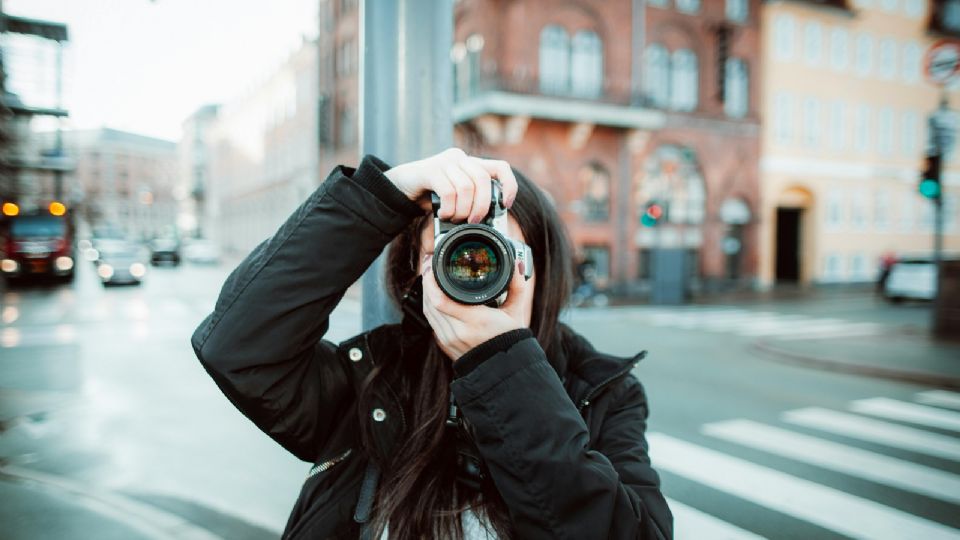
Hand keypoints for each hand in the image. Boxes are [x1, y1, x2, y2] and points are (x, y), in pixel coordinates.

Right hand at [383, 148, 518, 223]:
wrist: (399, 186)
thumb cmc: (430, 195)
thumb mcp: (455, 197)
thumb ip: (470, 202)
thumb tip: (488, 221)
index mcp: (471, 164)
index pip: (501, 167)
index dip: (509, 185)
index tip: (505, 205)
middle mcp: (460, 158)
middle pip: (483, 180)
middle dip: (481, 206)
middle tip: (473, 221)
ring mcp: (445, 162)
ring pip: (466, 188)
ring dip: (461, 210)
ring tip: (453, 218)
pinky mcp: (430, 169)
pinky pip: (448, 192)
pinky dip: (448, 208)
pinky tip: (442, 214)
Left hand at [421, 256, 531, 360]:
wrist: (504, 367)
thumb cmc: (510, 339)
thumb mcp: (516, 311)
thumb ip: (516, 286)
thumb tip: (516, 263)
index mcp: (476, 321)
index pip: (441, 300)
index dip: (432, 282)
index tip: (434, 266)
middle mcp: (459, 331)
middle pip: (431, 303)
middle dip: (427, 283)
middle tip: (430, 266)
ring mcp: (449, 339)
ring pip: (428, 312)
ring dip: (426, 293)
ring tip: (430, 278)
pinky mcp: (445, 344)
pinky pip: (431, 321)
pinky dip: (429, 306)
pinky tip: (432, 296)